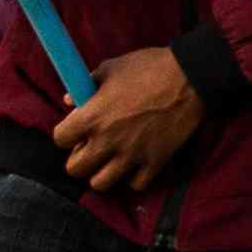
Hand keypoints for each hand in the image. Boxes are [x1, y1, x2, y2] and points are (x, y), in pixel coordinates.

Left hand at [56, 47, 206, 193]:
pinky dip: (134, 177)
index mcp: (92, 116)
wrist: (192, 76)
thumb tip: (70, 99)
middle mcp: (107, 140)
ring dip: (103, 172)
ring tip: (112, 159)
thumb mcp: (112, 67)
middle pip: (74, 169)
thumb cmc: (150, 67)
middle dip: (80, 158)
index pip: (60, 139)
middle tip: (92, 148)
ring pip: (101, 183)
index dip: (66, 134)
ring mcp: (131, 154)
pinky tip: (137, 163)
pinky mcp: (155, 162)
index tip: (76, 130)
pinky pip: (135, 184)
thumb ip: (87, 84)